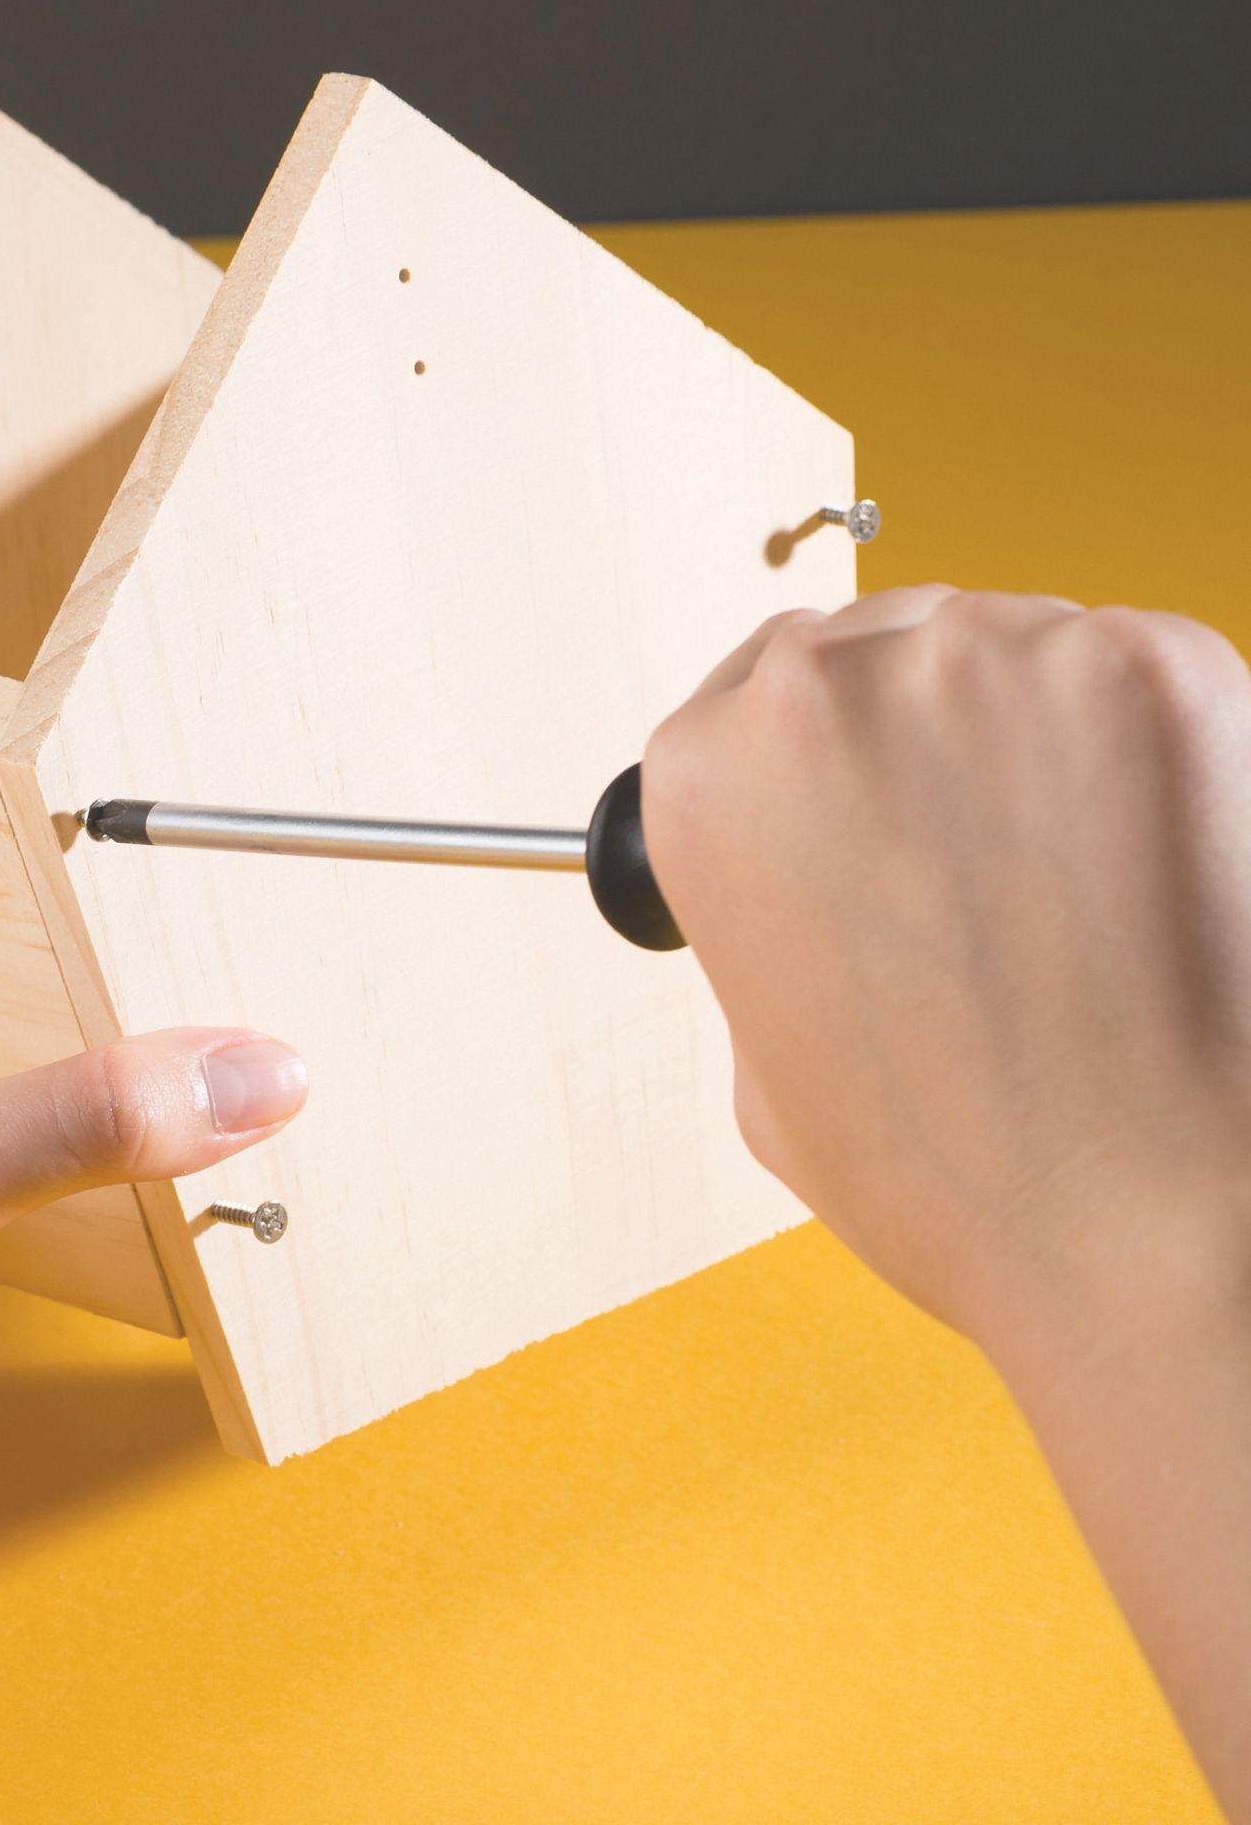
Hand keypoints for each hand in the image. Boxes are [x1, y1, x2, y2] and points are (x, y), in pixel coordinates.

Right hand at [646, 587, 1250, 1348]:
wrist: (1161, 1226)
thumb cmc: (962, 1176)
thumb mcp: (768, 1057)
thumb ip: (767, 914)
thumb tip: (819, 863)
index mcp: (711, 777)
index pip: (758, 685)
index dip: (825, 747)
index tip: (866, 788)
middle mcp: (831, 695)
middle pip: (883, 645)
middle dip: (928, 731)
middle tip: (982, 849)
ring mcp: (998, 662)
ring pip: (1012, 647)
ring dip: (1039, 732)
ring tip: (1078, 878)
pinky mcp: (1153, 668)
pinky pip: (1133, 671)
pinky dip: (1150, 747)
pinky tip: (1154, 859)